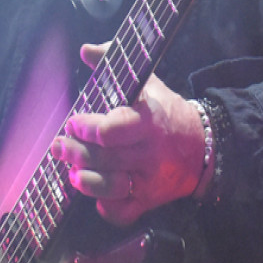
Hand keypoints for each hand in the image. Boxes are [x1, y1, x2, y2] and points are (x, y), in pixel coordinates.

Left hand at [50, 43, 206, 225]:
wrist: (201, 144)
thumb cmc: (164, 109)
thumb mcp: (147, 81)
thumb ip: (114, 62)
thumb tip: (86, 50)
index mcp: (148, 118)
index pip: (113, 129)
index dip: (88, 128)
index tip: (74, 121)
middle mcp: (150, 150)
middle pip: (106, 158)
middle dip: (76, 152)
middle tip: (60, 145)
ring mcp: (151, 178)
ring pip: (112, 187)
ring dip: (85, 181)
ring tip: (71, 172)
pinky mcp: (150, 200)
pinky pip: (124, 212)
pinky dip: (106, 207)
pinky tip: (96, 196)